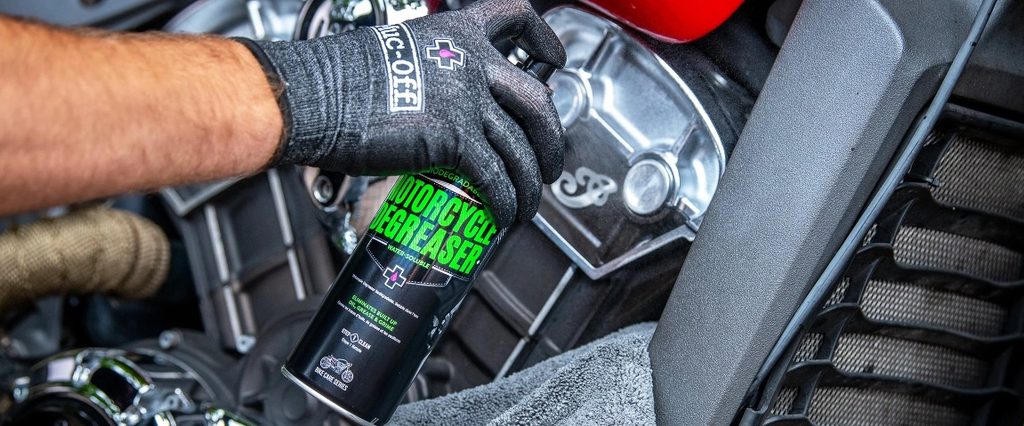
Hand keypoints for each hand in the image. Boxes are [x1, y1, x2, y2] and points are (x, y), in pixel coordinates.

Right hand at [240, 0, 566, 227]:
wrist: (311, 96)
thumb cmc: (336, 79)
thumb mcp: (396, 55)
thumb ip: (432, 72)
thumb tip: (441, 101)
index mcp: (455, 34)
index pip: (517, 19)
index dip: (545, 38)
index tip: (554, 56)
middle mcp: (469, 63)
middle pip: (538, 100)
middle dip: (552, 140)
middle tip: (550, 162)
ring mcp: (465, 99)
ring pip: (522, 148)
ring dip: (531, 183)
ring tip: (529, 204)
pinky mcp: (453, 138)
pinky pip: (495, 176)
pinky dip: (505, 200)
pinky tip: (502, 214)